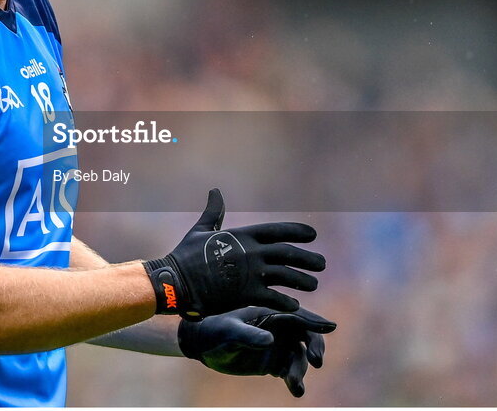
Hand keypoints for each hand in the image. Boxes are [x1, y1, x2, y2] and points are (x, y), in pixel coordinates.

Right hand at [143, 189, 324, 318]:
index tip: (312, 235)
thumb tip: (215, 190)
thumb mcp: (202, 230)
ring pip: (287, 277)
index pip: (277, 231)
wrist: (175, 282)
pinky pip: (275, 298)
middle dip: (308, 258)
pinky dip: (287, 302)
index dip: (297, 232)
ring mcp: (251, 274)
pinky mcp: (247, 294)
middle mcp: (251, 253)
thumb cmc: (186, 255)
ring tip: (313, 284)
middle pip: (288, 254)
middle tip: (321, 264)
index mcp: (242, 235)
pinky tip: (295, 306)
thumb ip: (214, 212)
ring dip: (303, 281)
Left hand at [178, 306, 335, 396]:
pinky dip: (295, 381)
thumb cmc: (214, 330)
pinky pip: (290, 371)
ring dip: (300, 370)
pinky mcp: (272, 362)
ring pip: (299, 357)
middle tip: (316, 361)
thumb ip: (249, 335)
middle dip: (314, 346)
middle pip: (306, 335)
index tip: (331, 327)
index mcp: (270, 312)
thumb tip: (270, 340)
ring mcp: (277, 345)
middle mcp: (278, 328)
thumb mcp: (229, 332)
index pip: (298, 315)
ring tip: (294, 385)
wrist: (202, 344)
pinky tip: (296, 391)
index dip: (315, 321)